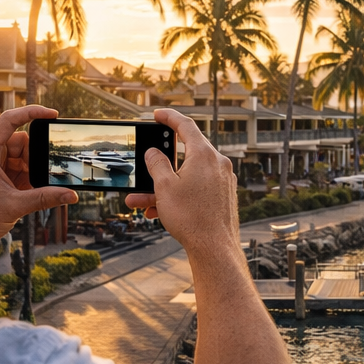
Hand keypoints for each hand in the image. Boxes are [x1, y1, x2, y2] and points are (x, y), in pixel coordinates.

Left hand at [0, 105, 75, 279]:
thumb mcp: (14, 206)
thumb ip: (45, 198)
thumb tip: (71, 195)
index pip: (10, 120)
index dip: (33, 113)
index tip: (53, 115)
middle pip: (21, 141)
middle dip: (35, 157)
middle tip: (42, 176)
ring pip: (21, 157)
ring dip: (31, 170)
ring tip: (32, 189)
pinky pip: (17, 169)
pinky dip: (26, 179)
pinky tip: (28, 193)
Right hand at [125, 108, 238, 254]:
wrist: (214, 249)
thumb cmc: (191, 218)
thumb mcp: (165, 187)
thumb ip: (156, 164)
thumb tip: (153, 152)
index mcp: (204, 155)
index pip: (186, 126)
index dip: (169, 117)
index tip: (157, 115)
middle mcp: (218, 164)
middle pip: (184, 155)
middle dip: (159, 166)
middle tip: (144, 165)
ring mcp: (222, 181)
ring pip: (187, 176)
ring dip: (163, 187)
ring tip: (141, 202)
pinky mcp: (223, 196)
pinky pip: (197, 189)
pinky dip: (179, 196)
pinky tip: (159, 211)